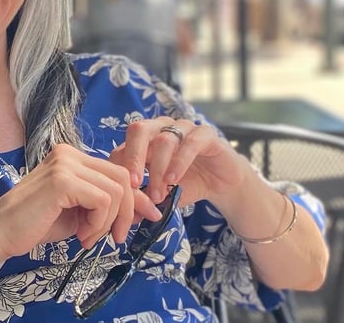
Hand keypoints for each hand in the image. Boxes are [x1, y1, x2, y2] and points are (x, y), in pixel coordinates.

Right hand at [0, 144, 161, 261]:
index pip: (117, 171)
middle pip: (122, 177)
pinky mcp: (62, 179)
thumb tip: (145, 207)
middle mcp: (69, 153)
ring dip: (108, 222)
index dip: (135, 197)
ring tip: (88, 237)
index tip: (146, 218)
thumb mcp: (80, 213)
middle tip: (113, 238)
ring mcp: (65, 163)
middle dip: (126, 212)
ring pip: (116, 190)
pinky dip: (99, 223)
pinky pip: (102, 201)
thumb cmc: (36, 224)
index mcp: (72, 156)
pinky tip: (81, 235)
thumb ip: (106, 206)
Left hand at [108, 117, 246, 205]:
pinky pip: (190, 143)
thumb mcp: (163, 194)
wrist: (223, 183)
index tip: (122, 192)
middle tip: (134, 184)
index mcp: (145, 138)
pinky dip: (179, 162)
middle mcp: (161, 127)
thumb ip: (145, 200)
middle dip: (133, 157)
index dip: (120, 167)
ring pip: (164, 139)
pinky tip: (174, 180)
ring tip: (158, 194)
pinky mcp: (205, 134)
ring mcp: (183, 127)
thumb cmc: (188, 184)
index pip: (125, 145)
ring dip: (158, 169)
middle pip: (139, 130)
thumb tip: (125, 218)